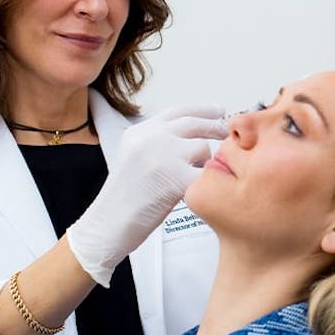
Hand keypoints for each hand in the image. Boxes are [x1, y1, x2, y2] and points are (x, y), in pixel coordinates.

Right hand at [67, 106, 227, 286]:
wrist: (108, 224)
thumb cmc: (123, 199)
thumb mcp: (133, 156)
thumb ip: (156, 142)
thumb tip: (189, 134)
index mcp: (140, 131)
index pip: (178, 111)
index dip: (202, 110)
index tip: (218, 110)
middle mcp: (150, 138)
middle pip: (194, 123)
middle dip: (215, 127)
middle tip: (227, 134)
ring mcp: (162, 156)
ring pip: (203, 148)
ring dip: (206, 162)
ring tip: (196, 177)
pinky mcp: (174, 179)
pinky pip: (205, 174)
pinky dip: (209, 182)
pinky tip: (204, 189)